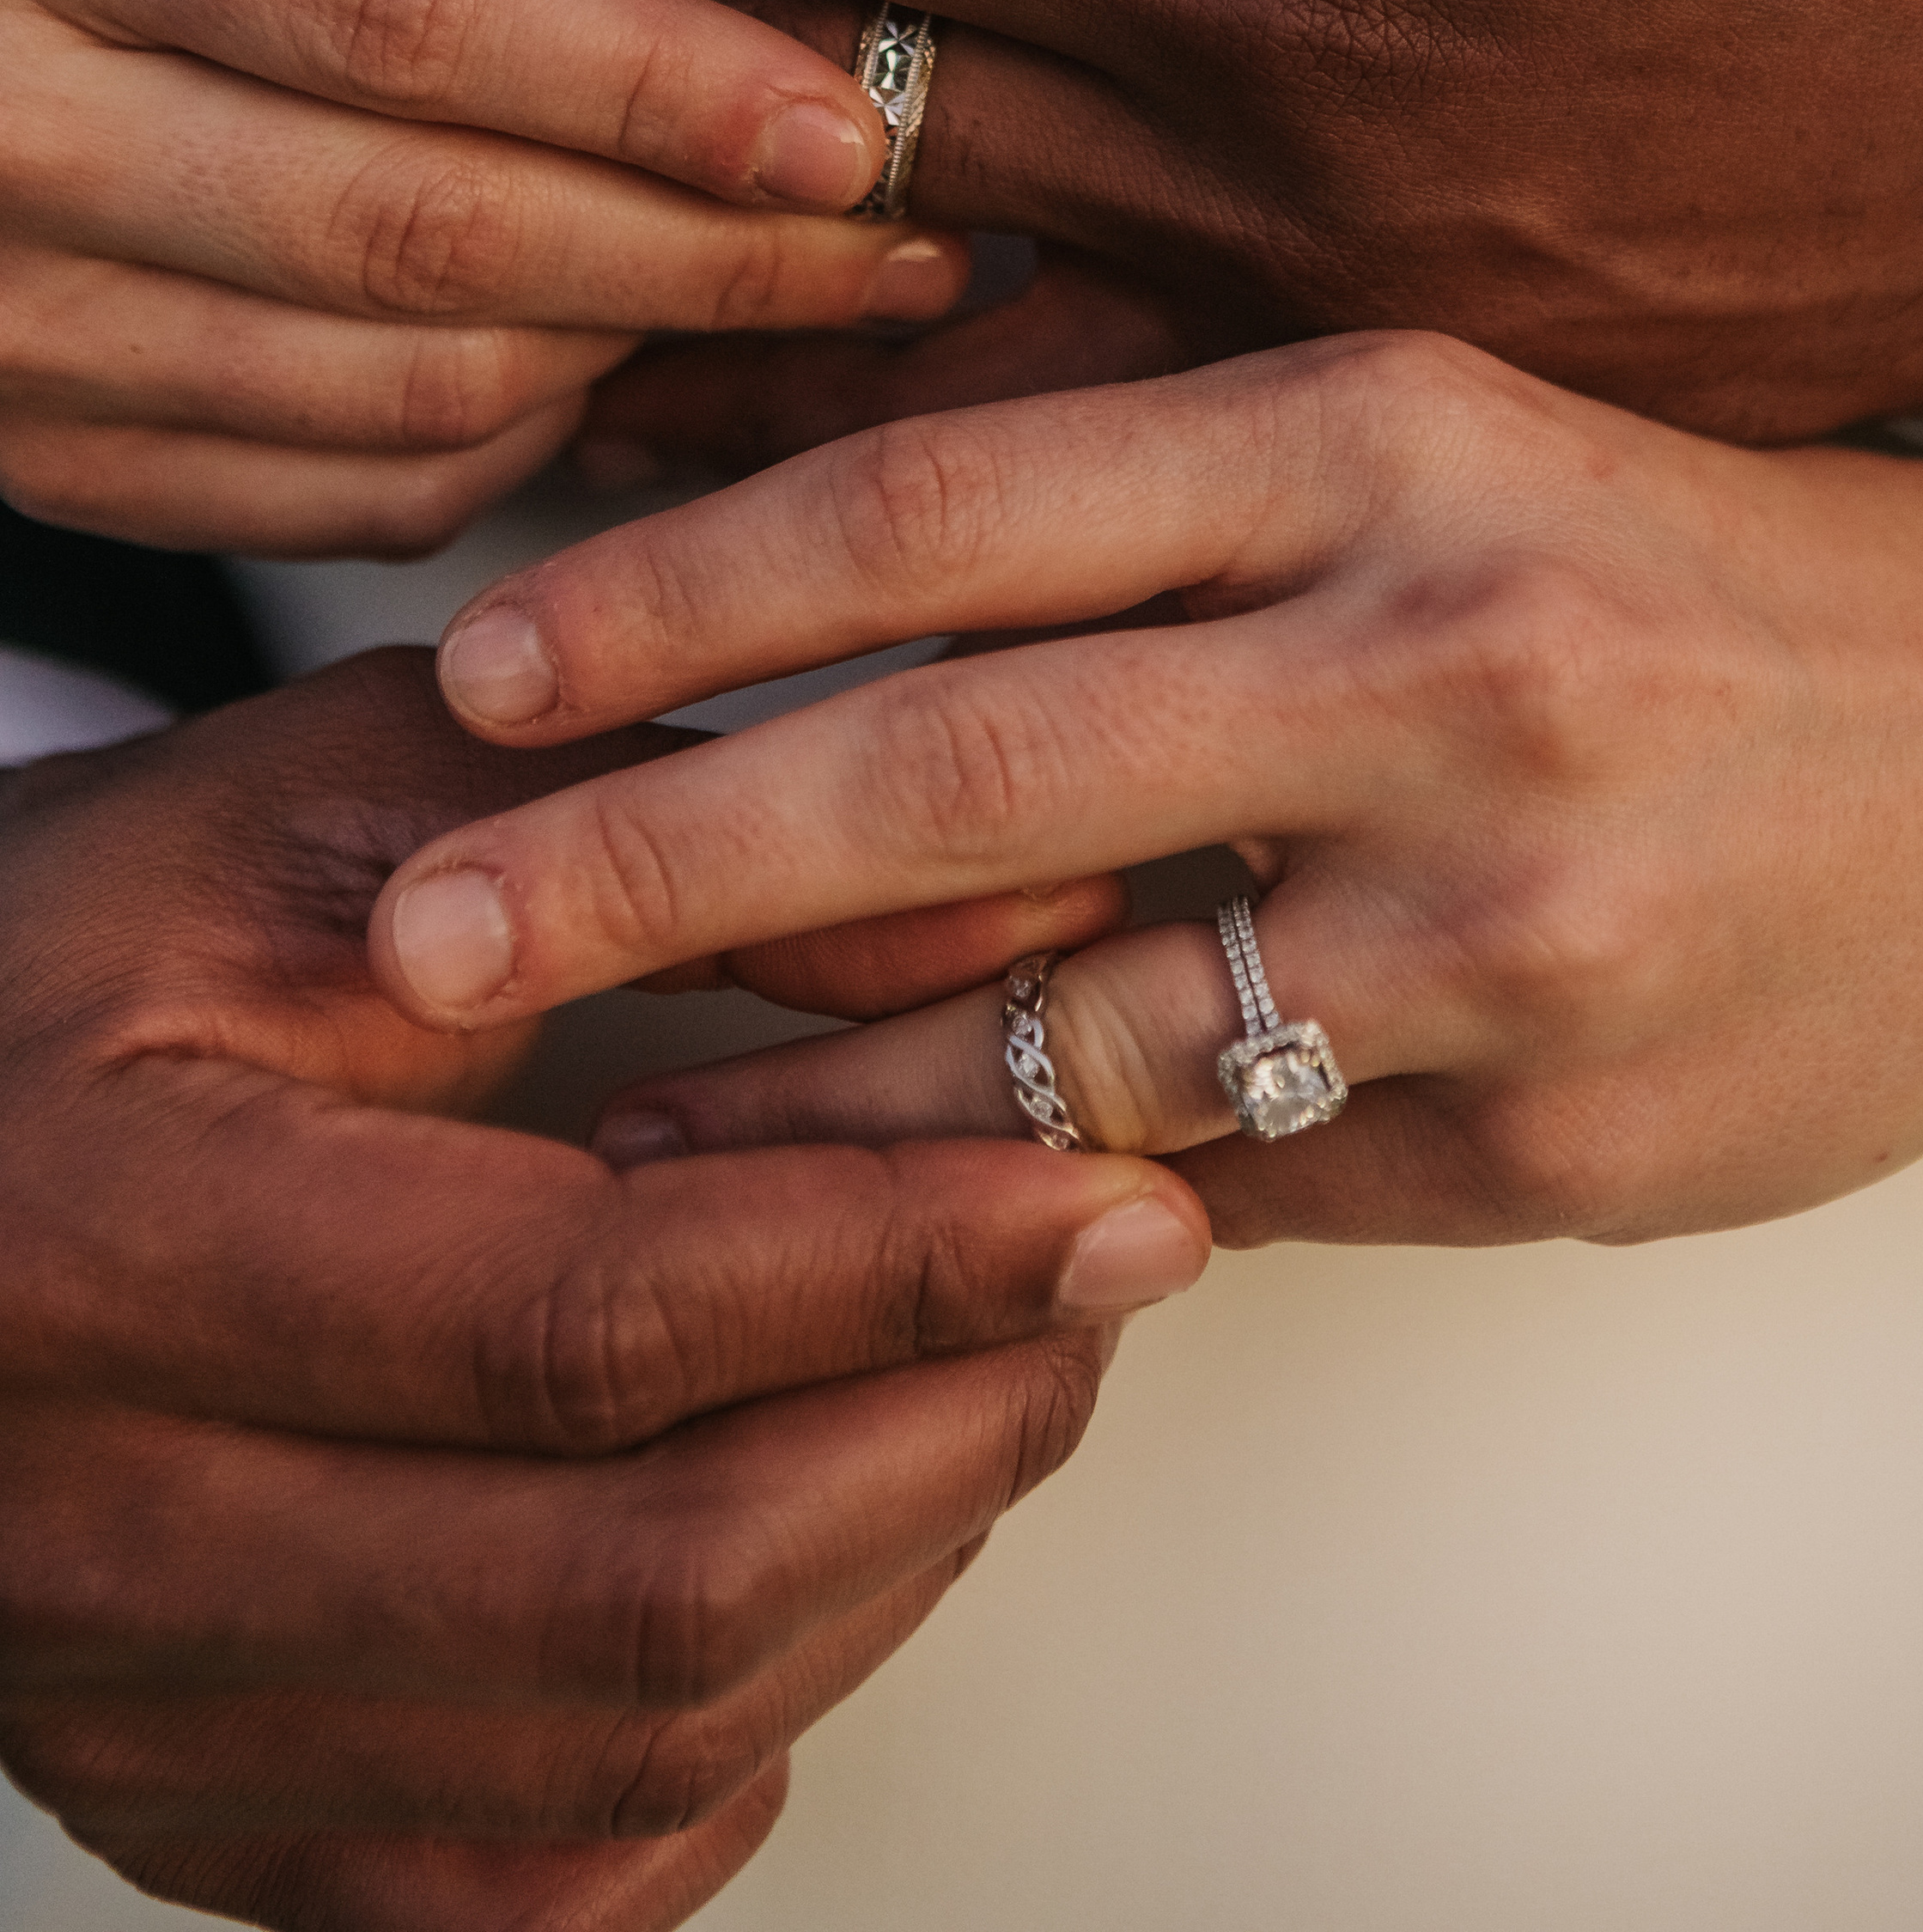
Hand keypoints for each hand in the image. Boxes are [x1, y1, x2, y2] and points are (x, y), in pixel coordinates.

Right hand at [0, 0, 965, 554]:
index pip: (393, 7)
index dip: (649, 79)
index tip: (853, 116)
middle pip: (427, 232)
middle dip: (713, 251)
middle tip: (922, 227)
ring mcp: (2, 324)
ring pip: (410, 393)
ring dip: (653, 354)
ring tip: (823, 293)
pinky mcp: (35, 452)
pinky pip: (345, 497)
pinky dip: (526, 446)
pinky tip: (634, 367)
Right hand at [0, 654, 1203, 1930]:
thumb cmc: (75, 947)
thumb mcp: (334, 801)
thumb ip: (666, 828)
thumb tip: (1011, 928)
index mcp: (112, 1238)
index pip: (582, 1318)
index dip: (893, 1264)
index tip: (1115, 1199)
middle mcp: (98, 1533)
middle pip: (632, 1583)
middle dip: (942, 1432)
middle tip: (1097, 1285)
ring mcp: (138, 1715)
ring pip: (618, 1745)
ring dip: (880, 1567)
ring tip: (991, 1375)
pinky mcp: (194, 1814)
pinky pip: (534, 1877)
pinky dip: (736, 1734)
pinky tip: (811, 1552)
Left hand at [357, 337, 1922, 1249]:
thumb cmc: (1698, 574)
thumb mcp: (1438, 443)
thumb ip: (1160, 507)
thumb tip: (817, 599)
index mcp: (1387, 431)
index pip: (955, 500)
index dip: (684, 588)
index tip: (478, 668)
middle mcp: (1443, 656)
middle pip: (960, 767)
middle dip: (649, 865)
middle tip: (420, 933)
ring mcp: (1511, 925)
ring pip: (1065, 1036)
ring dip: (796, 1094)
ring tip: (600, 1118)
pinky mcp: (1564, 1146)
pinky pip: (1224, 1188)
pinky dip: (1031, 1204)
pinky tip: (893, 1216)